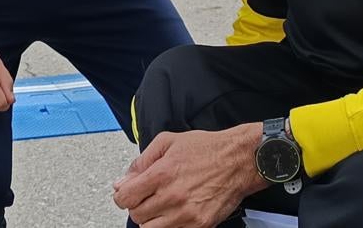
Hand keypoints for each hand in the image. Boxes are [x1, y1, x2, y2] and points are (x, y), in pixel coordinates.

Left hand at [113, 124, 266, 227]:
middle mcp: (173, 196)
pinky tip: (176, 212)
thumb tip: (123, 181)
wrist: (239, 160)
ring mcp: (186, 215)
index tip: (128, 193)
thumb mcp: (169, 141)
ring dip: (152, 218)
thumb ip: (142, 161)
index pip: (125, 197)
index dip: (123, 195)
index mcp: (162, 174)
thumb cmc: (208, 149)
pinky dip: (170, 225)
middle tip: (149, 196)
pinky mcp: (199, 226)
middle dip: (138, 205)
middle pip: (137, 215)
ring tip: (163, 204)